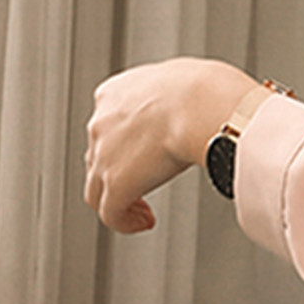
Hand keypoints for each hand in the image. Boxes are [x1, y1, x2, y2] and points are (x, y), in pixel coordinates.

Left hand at [84, 57, 257, 232]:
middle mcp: (102, 122)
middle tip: (143, 182)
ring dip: (120, 201)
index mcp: (115, 92)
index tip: (145, 152)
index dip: (125, 142)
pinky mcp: (116, 183)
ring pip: (97, 188)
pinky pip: (111, 213)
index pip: (108, 123)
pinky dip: (124, 222)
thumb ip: (176, 95)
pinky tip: (144, 223)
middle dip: (120, 172)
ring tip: (142, 212)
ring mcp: (104, 154)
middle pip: (98, 156)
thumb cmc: (206, 88)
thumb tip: (197, 106)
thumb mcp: (184, 80)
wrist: (202, 103)